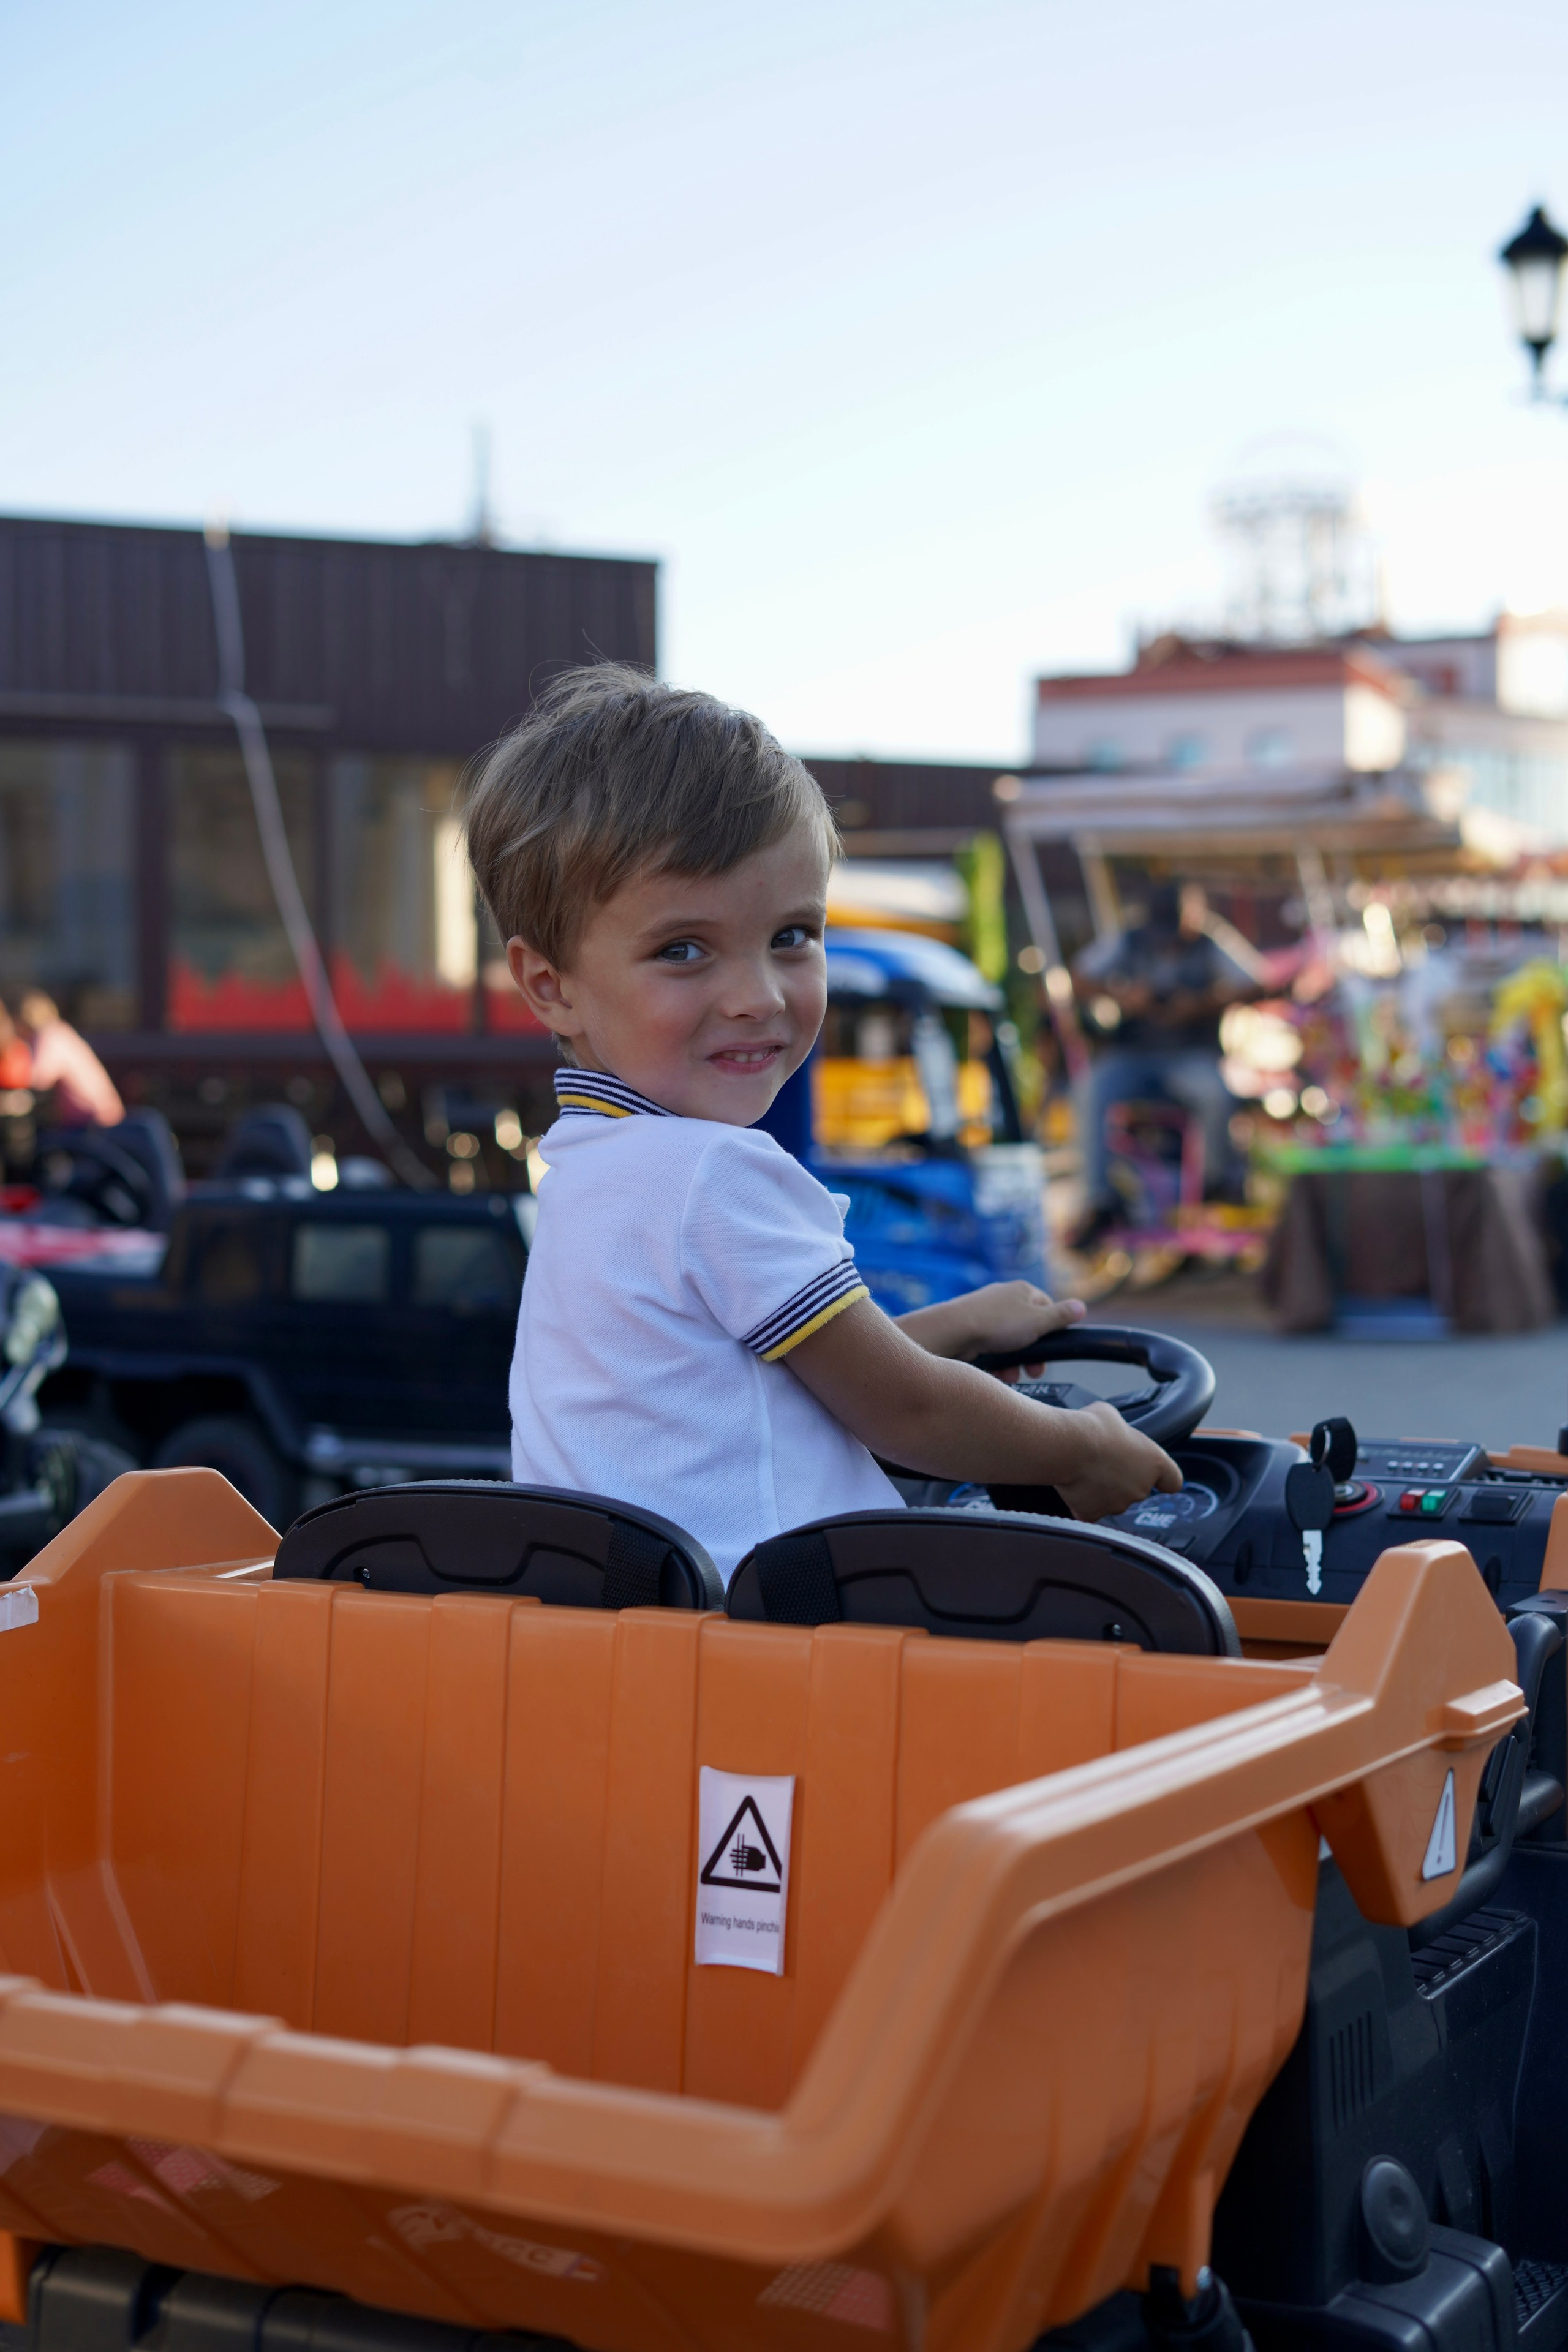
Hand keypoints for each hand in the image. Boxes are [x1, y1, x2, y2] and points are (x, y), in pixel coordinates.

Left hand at [896, 1281, 1084, 1375]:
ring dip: (1015, 1362)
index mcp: (1022, 1291)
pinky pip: (991, 1348)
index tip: (1052, 1348)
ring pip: (1009, 1342)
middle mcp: (1003, 1299)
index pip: (1047, 1307)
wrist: (951, 1333)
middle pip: (1028, 1329)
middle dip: (1033, 1353)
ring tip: (1013, 1376)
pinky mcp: (970, 1330)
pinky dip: (997, 1362)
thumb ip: (1061, 1316)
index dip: (1052, 1330)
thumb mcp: (1038, 1321)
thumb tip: (1081, 1307)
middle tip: (1034, 1371)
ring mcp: (985, 1314)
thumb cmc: (996, 1324)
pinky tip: (998, 1373)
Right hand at [1052, 1400, 1182, 1520]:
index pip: (1172, 1480)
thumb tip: (1110, 1431)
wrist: (1069, 1447)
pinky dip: (1081, 1502)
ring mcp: (1117, 1504)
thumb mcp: (1112, 1416)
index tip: (1157, 1479)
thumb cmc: (1093, 1427)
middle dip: (1120, 1478)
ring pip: (1110, 1499)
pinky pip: (1088, 1510)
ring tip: (1082, 1468)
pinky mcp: (1093, 1513)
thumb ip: (1120, 1432)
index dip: (1163, 1479)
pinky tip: (1072, 1486)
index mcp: (1154, 1462)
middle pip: (1135, 1488)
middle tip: (1101, 1460)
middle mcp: (1140, 1488)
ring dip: (1101, 1489)